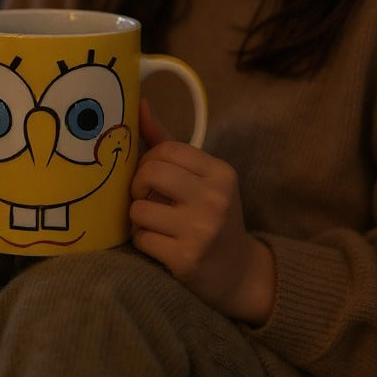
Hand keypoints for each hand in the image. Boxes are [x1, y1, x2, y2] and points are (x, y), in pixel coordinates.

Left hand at [129, 101, 275, 324]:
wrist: (238, 272)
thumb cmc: (212, 217)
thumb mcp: (202, 178)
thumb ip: (167, 142)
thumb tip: (138, 104)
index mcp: (220, 173)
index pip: (166, 149)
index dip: (148, 161)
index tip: (151, 177)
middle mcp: (215, 199)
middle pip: (149, 173)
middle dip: (137, 186)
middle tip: (146, 198)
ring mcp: (201, 230)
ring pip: (139, 209)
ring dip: (138, 218)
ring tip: (154, 224)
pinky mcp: (185, 259)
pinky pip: (141, 239)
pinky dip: (143, 241)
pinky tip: (159, 244)